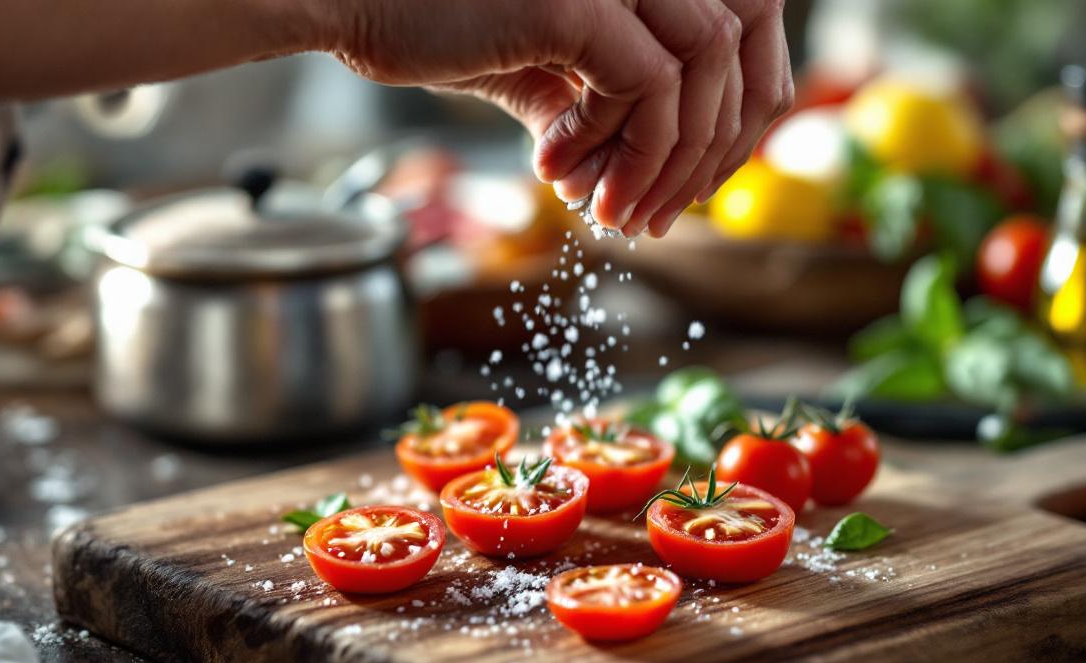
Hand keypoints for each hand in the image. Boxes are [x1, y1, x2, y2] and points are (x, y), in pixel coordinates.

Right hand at [327, 0, 792, 236]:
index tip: (686, 186)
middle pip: (736, 48)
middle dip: (712, 148)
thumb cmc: (429, 26)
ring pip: (703, 70)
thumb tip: (631, 164)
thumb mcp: (533, 67)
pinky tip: (567, 179)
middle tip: (661, 216)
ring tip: (616, 213)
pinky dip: (627, 149)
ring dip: (669, 160)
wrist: (349, 3)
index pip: (736, 29)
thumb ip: (591, 99)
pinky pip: (649, 87)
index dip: (729, 115)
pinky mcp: (580, 1)